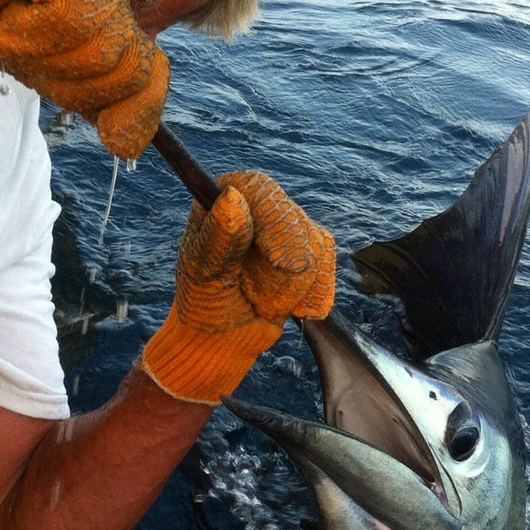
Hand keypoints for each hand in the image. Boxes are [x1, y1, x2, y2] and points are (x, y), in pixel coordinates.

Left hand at [142, 172, 335, 403]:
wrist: (226, 339)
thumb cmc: (204, 304)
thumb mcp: (203, 274)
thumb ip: (219, 238)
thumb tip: (232, 197)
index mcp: (221, 201)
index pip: (260, 189)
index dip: (275, 221)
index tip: (277, 259)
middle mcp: (255, 208)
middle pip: (293, 217)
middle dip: (283, 268)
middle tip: (263, 298)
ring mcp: (282, 229)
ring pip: (314, 242)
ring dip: (292, 286)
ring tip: (264, 302)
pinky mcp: (306, 251)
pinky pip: (327, 261)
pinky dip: (312, 291)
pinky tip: (290, 306)